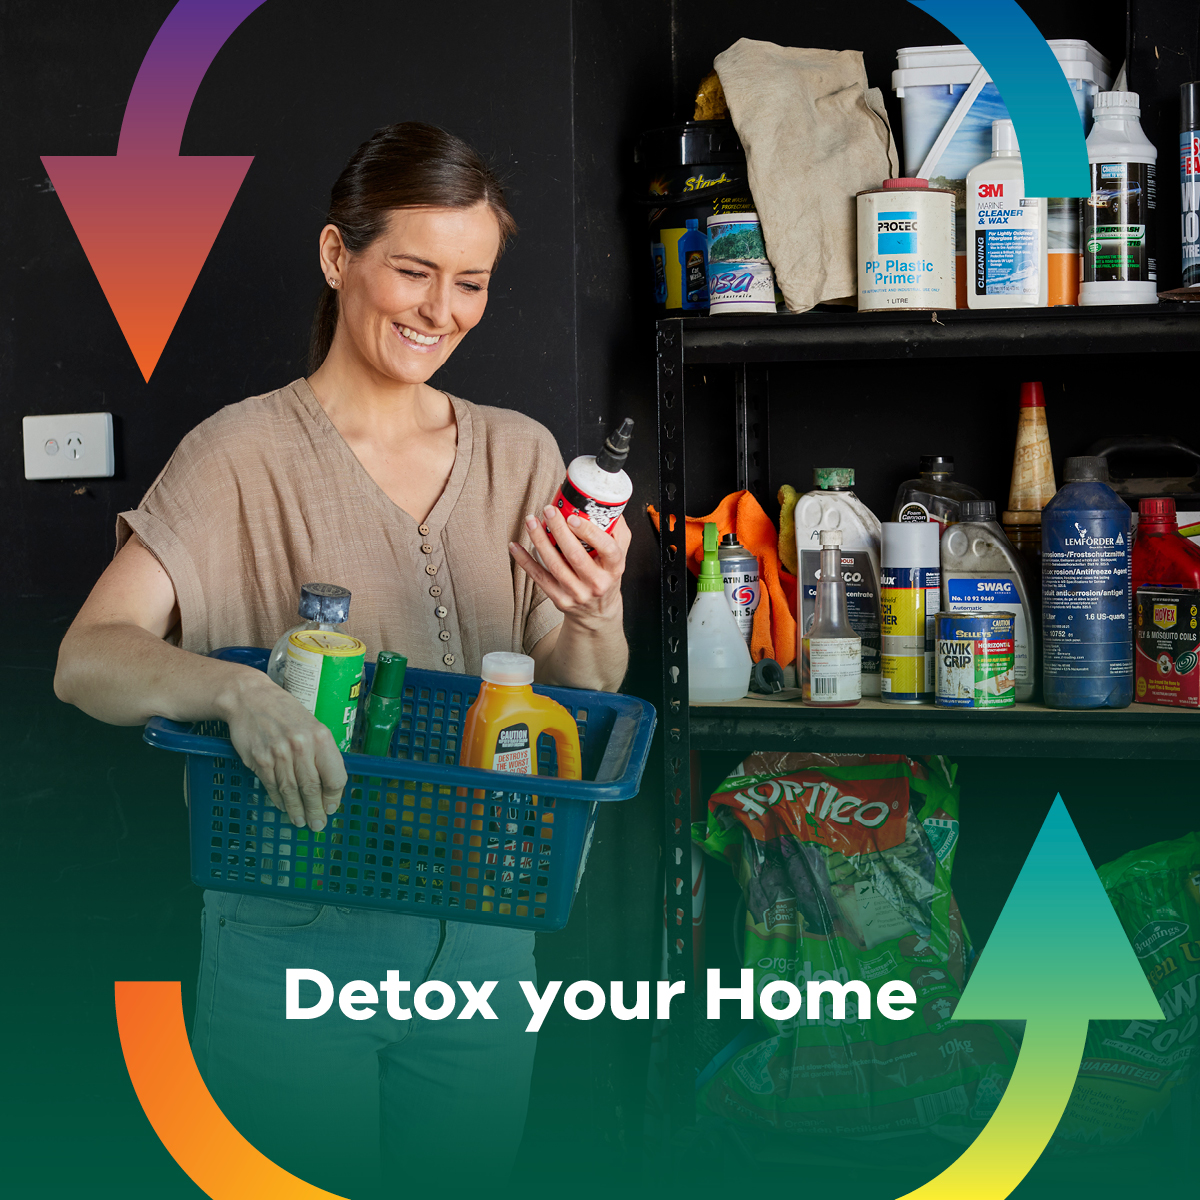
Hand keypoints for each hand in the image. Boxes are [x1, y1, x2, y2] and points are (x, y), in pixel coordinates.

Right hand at [217, 670, 346, 830]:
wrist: (250, 698)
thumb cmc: (285, 712)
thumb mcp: (312, 724)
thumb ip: (320, 752)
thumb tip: (328, 782)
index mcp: (321, 737)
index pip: (335, 776)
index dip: (334, 797)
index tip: (332, 807)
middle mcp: (302, 746)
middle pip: (312, 788)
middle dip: (316, 811)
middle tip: (317, 825)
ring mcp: (279, 754)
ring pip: (291, 791)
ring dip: (297, 809)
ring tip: (300, 821)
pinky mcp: (260, 759)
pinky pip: (272, 786)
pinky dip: (278, 799)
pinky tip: (283, 807)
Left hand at [509, 507, 628, 626]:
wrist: (597, 612)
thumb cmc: (606, 575)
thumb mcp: (620, 555)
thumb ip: (617, 531)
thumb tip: (607, 504)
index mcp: (614, 568)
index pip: (607, 548)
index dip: (589, 532)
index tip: (573, 517)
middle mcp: (597, 582)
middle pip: (575, 555)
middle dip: (558, 530)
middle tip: (548, 510)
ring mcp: (578, 593)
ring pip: (554, 565)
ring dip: (540, 540)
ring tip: (531, 521)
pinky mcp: (560, 599)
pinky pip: (539, 578)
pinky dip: (525, 561)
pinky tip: (515, 546)